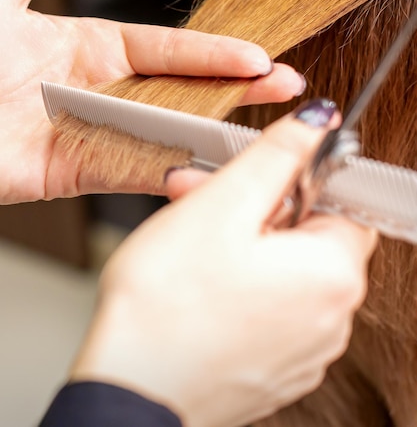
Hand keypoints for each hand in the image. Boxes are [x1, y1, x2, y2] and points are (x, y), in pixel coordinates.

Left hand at [0, 0, 304, 203]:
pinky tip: (204, 166)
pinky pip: (129, 171)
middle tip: (285, 87)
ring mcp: (93, 132)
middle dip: (235, 91)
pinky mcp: (75, 171)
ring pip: (165, 132)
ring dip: (214, 132)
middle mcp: (99, 91)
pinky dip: (166, 172)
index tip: (257, 55)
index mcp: (89, 47)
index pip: (169, 49)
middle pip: (180, 91)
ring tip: (262, 131)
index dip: (215, 52)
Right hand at [70, 107, 376, 426]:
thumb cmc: (166, 305)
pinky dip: (239, 285)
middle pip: (306, 236)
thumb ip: (278, 156)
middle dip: (255, 208)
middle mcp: (331, 319)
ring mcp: (302, 349)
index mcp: (333, 275)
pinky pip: (267, 307)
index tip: (254, 179)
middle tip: (204, 199)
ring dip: (242, 243)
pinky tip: (197, 279)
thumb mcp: (223, 204)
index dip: (293, 181)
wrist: (129, 393)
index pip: (342, 202)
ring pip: (282, 271)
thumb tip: (318, 122)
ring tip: (190, 238)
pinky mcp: (272, 367)